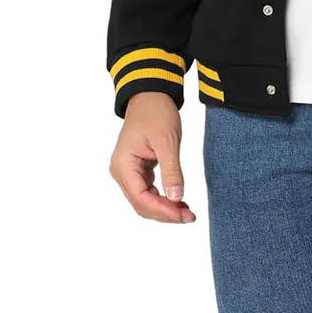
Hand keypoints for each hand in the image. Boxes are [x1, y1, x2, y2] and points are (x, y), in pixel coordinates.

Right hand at [109, 92, 195, 222]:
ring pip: (144, 199)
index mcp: (123, 165)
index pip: (141, 199)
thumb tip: (177, 198)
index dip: (162, 211)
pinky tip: (179, 201)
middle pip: (141, 203)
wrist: (151, 94)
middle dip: (165, 213)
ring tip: (187, 213)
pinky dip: (163, 197)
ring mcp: (128, 171)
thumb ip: (171, 170)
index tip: (183, 215)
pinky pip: (148, 190)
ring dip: (165, 208)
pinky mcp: (137, 168)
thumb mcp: (167, 141)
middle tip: (190, 217)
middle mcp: (121, 171)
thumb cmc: (156, 112)